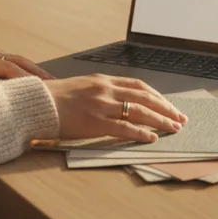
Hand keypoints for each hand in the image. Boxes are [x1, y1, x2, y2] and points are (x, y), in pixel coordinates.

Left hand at [0, 45, 53, 93]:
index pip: (11, 69)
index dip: (28, 79)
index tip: (43, 89)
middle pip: (20, 62)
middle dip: (39, 74)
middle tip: (57, 86)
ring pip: (18, 61)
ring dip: (35, 70)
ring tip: (52, 82)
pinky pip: (12, 62)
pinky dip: (26, 69)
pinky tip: (33, 77)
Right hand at [44, 74, 187, 143]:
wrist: (37, 104)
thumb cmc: (56, 99)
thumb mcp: (82, 87)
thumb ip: (101, 92)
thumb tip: (118, 102)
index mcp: (103, 80)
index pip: (139, 86)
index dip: (158, 96)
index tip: (169, 105)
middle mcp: (106, 89)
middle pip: (145, 97)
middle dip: (166, 108)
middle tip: (180, 118)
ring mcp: (101, 105)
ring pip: (140, 112)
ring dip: (160, 121)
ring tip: (174, 129)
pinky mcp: (95, 122)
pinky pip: (125, 127)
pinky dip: (141, 133)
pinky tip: (151, 138)